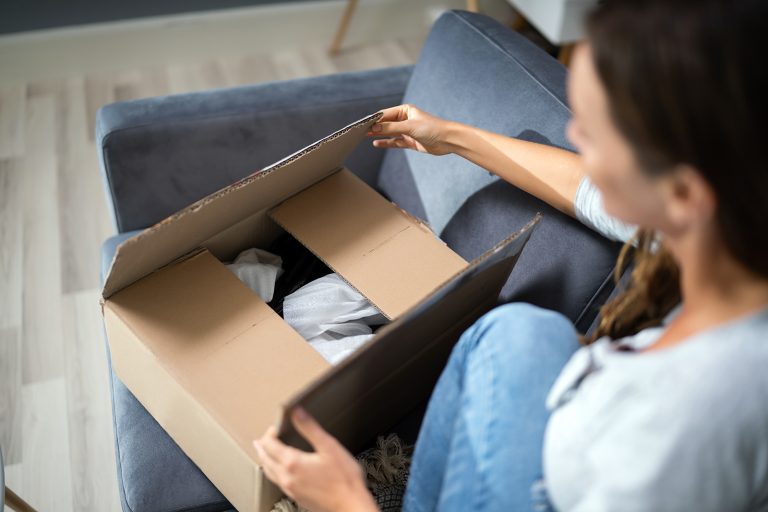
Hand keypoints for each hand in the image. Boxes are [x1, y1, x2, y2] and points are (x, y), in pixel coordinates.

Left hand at [253, 407, 378, 511]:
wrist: (350, 505)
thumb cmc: (344, 478)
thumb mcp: (329, 446)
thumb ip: (310, 428)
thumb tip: (296, 412)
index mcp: (292, 462)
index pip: (269, 444)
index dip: (269, 433)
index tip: (276, 427)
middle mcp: (287, 477)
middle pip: (265, 459)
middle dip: (263, 446)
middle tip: (264, 438)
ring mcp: (290, 489)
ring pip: (269, 472)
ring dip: (266, 460)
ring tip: (266, 452)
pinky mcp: (296, 497)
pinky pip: (278, 482)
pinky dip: (274, 472)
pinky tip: (281, 470)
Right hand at [367, 104, 455, 155]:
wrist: (448, 140)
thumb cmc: (432, 128)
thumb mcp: (409, 127)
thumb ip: (391, 128)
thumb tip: (374, 128)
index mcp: (405, 110)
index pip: (385, 114)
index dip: (374, 119)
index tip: (362, 124)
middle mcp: (405, 119)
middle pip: (386, 123)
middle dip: (374, 127)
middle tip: (359, 131)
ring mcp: (407, 131)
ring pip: (389, 133)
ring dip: (378, 134)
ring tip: (364, 136)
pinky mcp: (410, 141)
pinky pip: (395, 142)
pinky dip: (386, 142)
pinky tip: (376, 143)